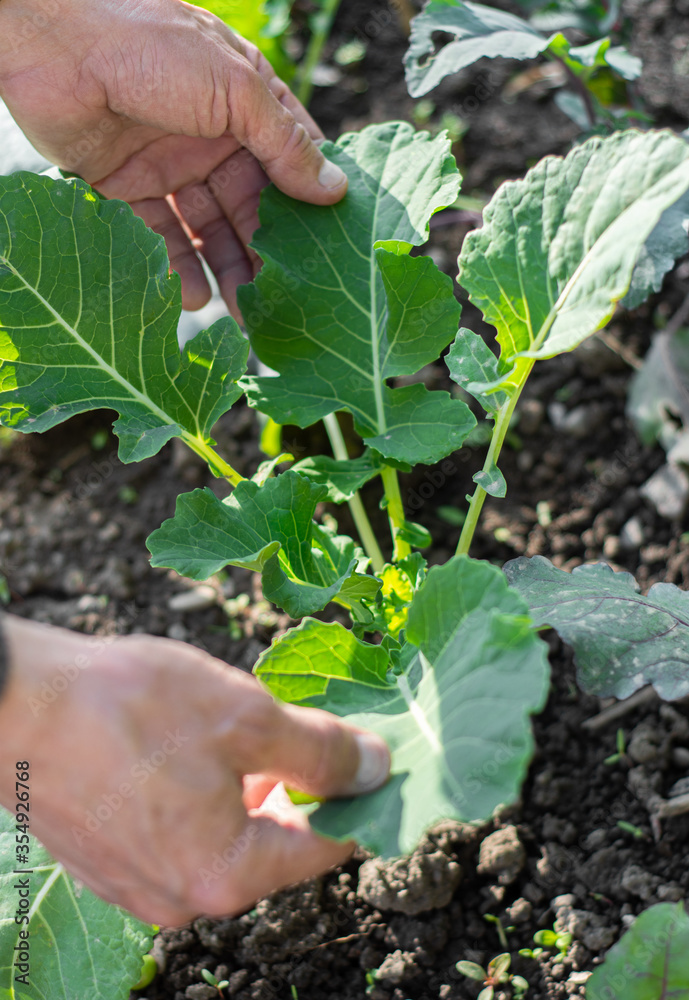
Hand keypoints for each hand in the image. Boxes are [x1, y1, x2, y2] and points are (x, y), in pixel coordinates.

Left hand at [0, 0, 347, 318]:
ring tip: (244, 311)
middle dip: (266, 253)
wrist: (53, 44)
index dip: (308, 205)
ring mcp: (170, 163)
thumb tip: (334, 190)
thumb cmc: (150, 47)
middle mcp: (211, 136)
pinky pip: (161, 236)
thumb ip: (284, 142)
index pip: (288, 162)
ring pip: (209, 228)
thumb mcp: (234, 89)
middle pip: (249, 206)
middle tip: (282, 300)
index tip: (326, 250)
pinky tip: (194, 297)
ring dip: (227, 269)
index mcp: (244, 104)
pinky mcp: (128, 187)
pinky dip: (178, 267)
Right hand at [0, 615, 389, 924]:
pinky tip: (178, 745)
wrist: (14, 706)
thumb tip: (375, 768)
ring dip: (241, 786)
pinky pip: (175, 833)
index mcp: (227, 873)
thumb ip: (320, 751)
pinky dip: (195, 794)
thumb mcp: (246, 716)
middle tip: (290, 724)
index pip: (324, 847)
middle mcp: (183, 897)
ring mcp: (138, 885)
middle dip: (293, 785)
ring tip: (226, 725)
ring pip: (222, 835)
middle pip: (271, 844)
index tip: (365, 754)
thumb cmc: (128, 708)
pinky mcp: (106, 861)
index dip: (354, 796)